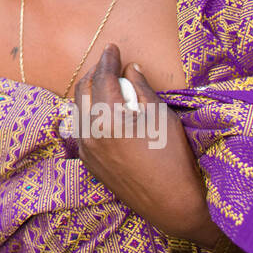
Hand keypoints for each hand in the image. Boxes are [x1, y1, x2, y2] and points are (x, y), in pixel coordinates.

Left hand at [70, 43, 209, 239]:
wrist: (173, 205)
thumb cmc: (174, 158)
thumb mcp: (163, 117)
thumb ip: (142, 89)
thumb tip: (131, 68)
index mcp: (109, 119)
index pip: (102, 78)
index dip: (108, 59)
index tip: (113, 48)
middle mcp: (91, 133)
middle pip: (83, 90)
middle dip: (95, 72)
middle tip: (109, 63)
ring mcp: (87, 150)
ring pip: (79, 110)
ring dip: (90, 92)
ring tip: (106, 83)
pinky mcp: (89, 163)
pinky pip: (82, 129)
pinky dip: (89, 114)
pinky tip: (102, 110)